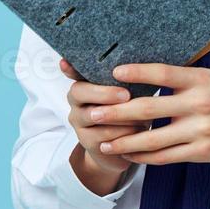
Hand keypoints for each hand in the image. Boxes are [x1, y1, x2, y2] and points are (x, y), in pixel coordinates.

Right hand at [60, 58, 143, 175]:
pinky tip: (139, 131)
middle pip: (80, 93)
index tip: (65, 62)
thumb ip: (126, 81)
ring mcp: (79, 124)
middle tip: (126, 95)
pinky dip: (125, 133)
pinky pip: (106, 137)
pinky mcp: (88, 143)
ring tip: (143, 116)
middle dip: (104, 93)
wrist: (124, 146)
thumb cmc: (128, 112)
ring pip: (96, 116)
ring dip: (122, 116)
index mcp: (85, 86)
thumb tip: (139, 67)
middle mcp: (77, 104)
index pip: (74, 74)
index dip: (69, 68)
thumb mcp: (128, 94)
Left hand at [88, 63, 209, 165]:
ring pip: (153, 140)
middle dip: (117, 113)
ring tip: (103, 143)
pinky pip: (166, 157)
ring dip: (124, 142)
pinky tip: (129, 154)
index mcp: (201, 82)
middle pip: (150, 109)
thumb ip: (182, 76)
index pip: (164, 73)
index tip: (115, 72)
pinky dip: (144, 157)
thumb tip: (144, 70)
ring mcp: (200, 131)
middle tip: (93, 114)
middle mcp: (200, 105)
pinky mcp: (201, 152)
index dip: (138, 73)